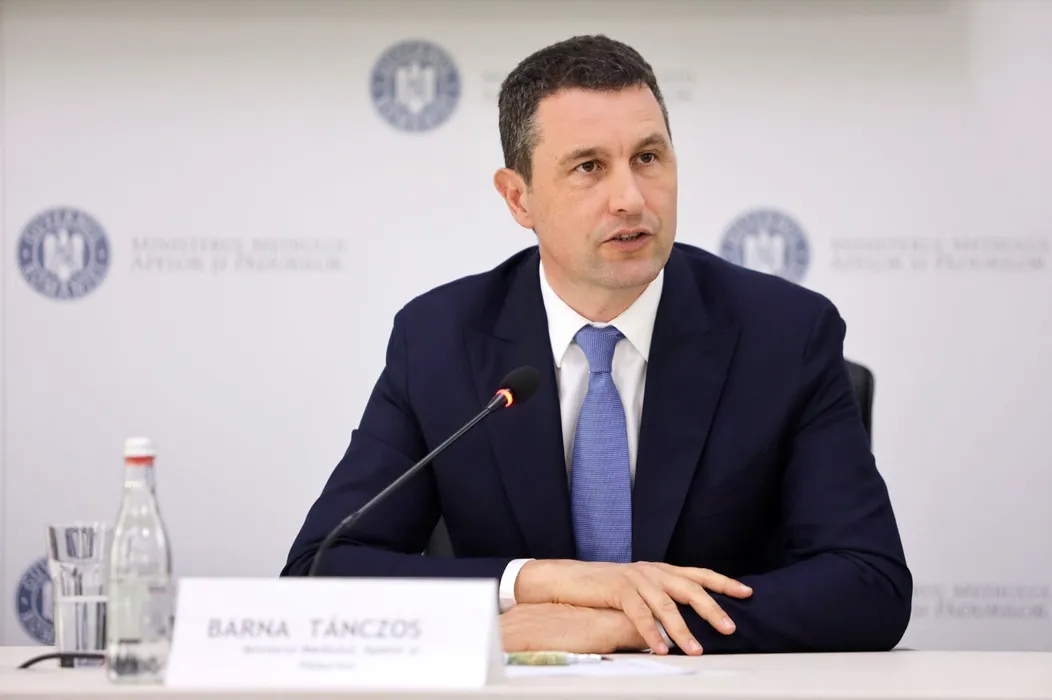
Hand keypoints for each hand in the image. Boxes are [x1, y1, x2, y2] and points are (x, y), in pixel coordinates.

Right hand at [514, 560, 752, 654]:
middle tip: (730, 627)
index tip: (747, 592)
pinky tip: (662, 649)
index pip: (699, 574)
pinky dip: (652, 634)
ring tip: (696, 650)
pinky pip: (639, 614)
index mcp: (661, 570)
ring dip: (683, 630)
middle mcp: (653, 571)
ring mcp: (636, 579)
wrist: (571, 580)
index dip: (723, 582)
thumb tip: (690, 619)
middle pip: (690, 588)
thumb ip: (662, 598)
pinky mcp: (619, 589)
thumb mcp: (640, 590)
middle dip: (712, 609)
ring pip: (666, 605)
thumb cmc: (607, 589)